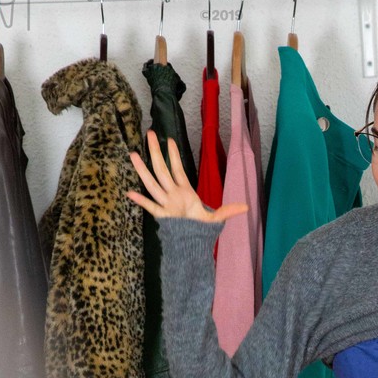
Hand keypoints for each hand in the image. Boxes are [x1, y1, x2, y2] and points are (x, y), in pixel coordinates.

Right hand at [126, 130, 247, 223]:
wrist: (192, 244)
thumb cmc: (200, 229)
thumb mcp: (216, 219)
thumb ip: (229, 211)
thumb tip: (247, 207)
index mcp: (185, 192)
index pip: (177, 169)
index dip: (173, 155)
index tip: (169, 140)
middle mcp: (173, 194)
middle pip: (162, 170)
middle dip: (155, 153)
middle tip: (149, 134)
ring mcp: (166, 204)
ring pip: (153, 184)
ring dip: (143, 170)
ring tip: (134, 155)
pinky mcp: (162, 216)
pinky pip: (150, 207)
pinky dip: (141, 201)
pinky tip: (130, 193)